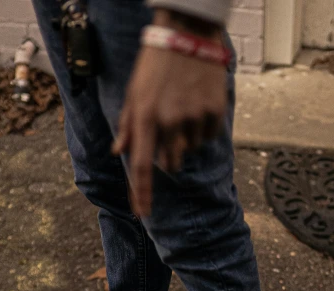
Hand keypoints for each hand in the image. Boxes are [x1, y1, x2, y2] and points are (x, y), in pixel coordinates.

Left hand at [112, 36, 226, 216]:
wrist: (187, 34)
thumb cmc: (156, 63)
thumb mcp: (134, 92)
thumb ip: (128, 124)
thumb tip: (119, 151)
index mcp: (145, 117)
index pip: (141, 165)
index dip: (141, 193)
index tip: (142, 213)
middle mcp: (169, 121)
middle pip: (169, 164)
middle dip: (168, 156)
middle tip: (169, 129)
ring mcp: (193, 118)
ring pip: (190, 149)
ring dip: (186, 138)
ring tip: (183, 108)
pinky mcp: (213, 112)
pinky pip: (207, 137)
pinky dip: (203, 128)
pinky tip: (197, 104)